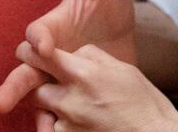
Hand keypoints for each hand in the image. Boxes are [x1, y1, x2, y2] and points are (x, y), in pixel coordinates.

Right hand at [0, 0, 135, 114]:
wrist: (117, 31)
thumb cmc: (105, 4)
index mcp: (52, 26)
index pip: (37, 32)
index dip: (38, 39)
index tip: (45, 48)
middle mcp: (47, 52)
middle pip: (24, 68)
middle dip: (14, 85)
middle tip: (2, 102)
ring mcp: (56, 73)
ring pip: (35, 92)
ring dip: (30, 108)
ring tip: (34, 126)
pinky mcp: (68, 91)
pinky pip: (55, 108)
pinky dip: (53, 120)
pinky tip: (55, 131)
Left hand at [23, 44, 177, 131]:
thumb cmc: (145, 102)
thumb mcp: (121, 67)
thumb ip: (90, 56)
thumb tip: (71, 55)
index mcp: (83, 75)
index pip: (40, 57)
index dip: (32, 53)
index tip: (32, 54)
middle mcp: (70, 101)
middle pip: (35, 88)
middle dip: (43, 86)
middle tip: (58, 87)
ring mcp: (68, 126)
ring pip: (42, 113)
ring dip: (52, 108)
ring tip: (77, 108)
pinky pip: (53, 130)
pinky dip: (60, 126)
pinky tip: (81, 123)